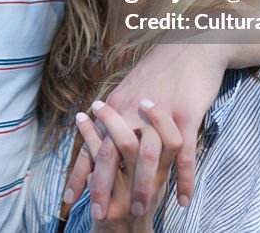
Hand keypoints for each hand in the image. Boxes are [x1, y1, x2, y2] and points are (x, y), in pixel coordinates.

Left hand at [64, 43, 227, 214]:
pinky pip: (184, 153)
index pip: (94, 145)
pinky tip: (183, 199)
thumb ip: (116, 111)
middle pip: (114, 154)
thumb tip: (98, 129)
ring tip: (139, 211)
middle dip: (104, 187)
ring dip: (142, 186)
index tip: (68, 198)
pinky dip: (183, 179)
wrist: (192, 45)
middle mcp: (134, 111)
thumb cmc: (161, 67)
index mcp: (118, 105)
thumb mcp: (131, 86)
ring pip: (147, 157)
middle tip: (98, 214)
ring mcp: (161, 114)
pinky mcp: (187, 116)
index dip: (81, 173)